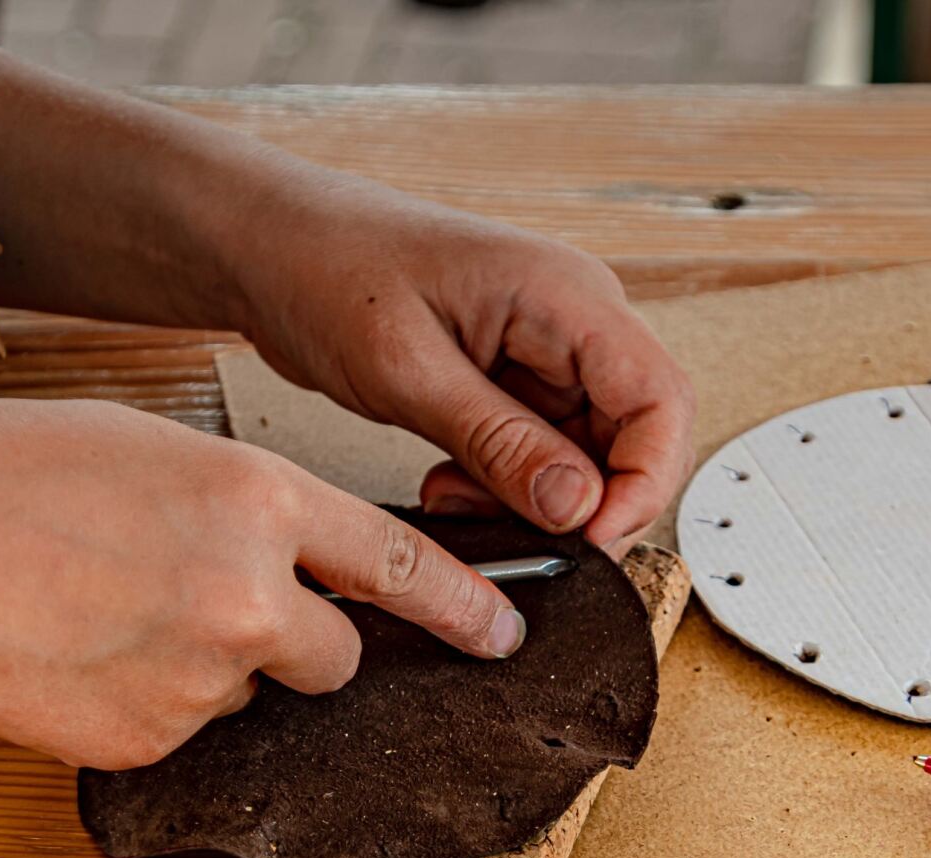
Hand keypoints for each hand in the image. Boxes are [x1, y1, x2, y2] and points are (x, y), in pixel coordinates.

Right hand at [0, 400, 526, 768]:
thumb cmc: (3, 475)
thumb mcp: (154, 448)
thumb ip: (246, 505)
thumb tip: (298, 555)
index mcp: (258, 498)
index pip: (400, 565)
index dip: (466, 605)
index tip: (505, 632)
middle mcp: (250, 594)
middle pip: (342, 654)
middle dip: (308, 643)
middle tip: (227, 609)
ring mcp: (202, 676)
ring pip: (257, 689)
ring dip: (220, 666)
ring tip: (120, 615)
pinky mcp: (152, 739)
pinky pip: (189, 724)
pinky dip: (155, 699)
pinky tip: (88, 655)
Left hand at [232, 172, 695, 553]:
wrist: (269, 243)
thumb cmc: (326, 268)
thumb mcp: (406, 368)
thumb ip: (499, 441)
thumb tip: (579, 507)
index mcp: (565, 294)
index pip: (661, 400)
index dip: (642, 483)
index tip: (590, 541)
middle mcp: (574, 321)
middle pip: (636, 436)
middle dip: (582, 503)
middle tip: (511, 534)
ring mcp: (549, 351)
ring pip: (588, 456)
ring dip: (534, 501)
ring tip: (454, 500)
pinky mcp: (517, 380)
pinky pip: (542, 454)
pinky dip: (504, 488)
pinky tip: (449, 485)